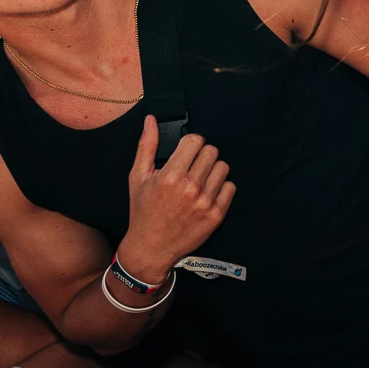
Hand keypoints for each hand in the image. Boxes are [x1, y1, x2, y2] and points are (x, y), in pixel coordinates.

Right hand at [120, 115, 236, 277]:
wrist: (151, 247)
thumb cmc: (143, 211)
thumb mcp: (138, 177)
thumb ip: (147, 146)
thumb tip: (151, 120)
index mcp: (171, 176)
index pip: (196, 140)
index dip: (190, 144)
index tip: (185, 153)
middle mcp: (191, 188)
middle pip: (211, 151)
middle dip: (200, 156)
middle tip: (191, 167)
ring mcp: (205, 202)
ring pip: (223, 167)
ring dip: (212, 170)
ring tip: (198, 180)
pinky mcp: (217, 215)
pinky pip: (231, 187)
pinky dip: (221, 188)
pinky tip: (206, 193)